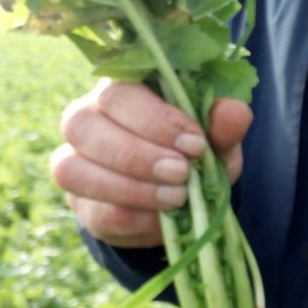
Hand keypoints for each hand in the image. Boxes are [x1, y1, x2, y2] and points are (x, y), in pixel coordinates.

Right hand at [51, 79, 251, 247]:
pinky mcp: (80, 202)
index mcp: (120, 89)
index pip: (118, 92)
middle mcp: (85, 118)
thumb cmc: (193, 153)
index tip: (195, 143)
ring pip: (73, 169)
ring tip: (175, 197)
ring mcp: (74, 160)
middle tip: (182, 173)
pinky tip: (162, 218)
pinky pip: (92, 209)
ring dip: (129, 188)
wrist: (179, 199)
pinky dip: (132, 216)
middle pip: (82, 125)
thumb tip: (234, 111)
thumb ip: (224, 124)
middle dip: (137, 154)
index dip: (154, 120)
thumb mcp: (217, 139)